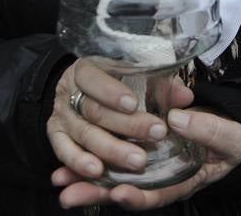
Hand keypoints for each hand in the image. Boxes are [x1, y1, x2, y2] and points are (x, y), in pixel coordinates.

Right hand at [46, 59, 181, 198]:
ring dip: (110, 149)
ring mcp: (61, 115)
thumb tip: (185, 97)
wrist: (81, 92)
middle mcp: (69, 91)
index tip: (134, 103)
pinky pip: (63, 151)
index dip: (111, 91)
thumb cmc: (115, 82)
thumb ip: (160, 85)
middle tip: (156, 134)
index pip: (93, 77)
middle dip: (126, 125)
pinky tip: (97, 172)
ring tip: (136, 161)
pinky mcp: (56, 136)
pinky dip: (78, 162)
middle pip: (94, 110)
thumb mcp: (137, 76)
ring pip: (83, 133)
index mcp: (87, 69)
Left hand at [53, 106, 240, 210]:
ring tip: (59, 183)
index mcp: (183, 181)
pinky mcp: (137, 151)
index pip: (158, 195)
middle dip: (97, 194)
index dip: (138, 196)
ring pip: (112, 179)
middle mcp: (160, 180)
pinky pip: (111, 160)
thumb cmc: (231, 140)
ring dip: (84, 180)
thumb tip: (177, 118)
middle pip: (126, 192)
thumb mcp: (229, 137)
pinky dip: (87, 162)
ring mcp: (147, 169)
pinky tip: (64, 166)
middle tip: (70, 196)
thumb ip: (207, 130)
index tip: (120, 193)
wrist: (230, 133)